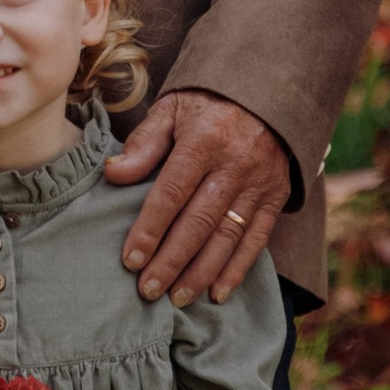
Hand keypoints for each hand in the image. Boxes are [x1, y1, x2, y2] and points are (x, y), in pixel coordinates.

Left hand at [102, 91, 289, 301]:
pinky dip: (237, 269)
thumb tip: (113, 174)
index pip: (172, 193)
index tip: (131, 260)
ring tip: (176, 298)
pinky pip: (256, 239)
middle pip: (199, 222)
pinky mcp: (276, 197)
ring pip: (227, 237)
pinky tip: (217, 293)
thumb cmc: (209, 103)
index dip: (150, 229)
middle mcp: (234, 165)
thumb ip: (144, 144)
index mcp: (204, 140)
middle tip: (148, 290)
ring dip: (201, 273)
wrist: (270, 91)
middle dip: (172, 261)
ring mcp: (259, 184)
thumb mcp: (173, 109)